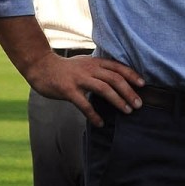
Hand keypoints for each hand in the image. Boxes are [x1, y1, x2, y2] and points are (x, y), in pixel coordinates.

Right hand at [25, 53, 143, 127]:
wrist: (41, 66)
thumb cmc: (66, 68)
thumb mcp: (85, 63)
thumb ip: (99, 69)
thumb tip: (116, 79)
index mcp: (95, 62)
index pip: (118, 67)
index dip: (131, 75)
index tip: (143, 85)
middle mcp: (90, 69)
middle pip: (114, 79)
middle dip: (129, 92)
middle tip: (138, 104)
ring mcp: (79, 79)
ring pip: (104, 89)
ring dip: (117, 101)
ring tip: (127, 111)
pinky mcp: (68, 90)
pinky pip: (84, 104)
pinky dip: (94, 114)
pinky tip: (100, 123)